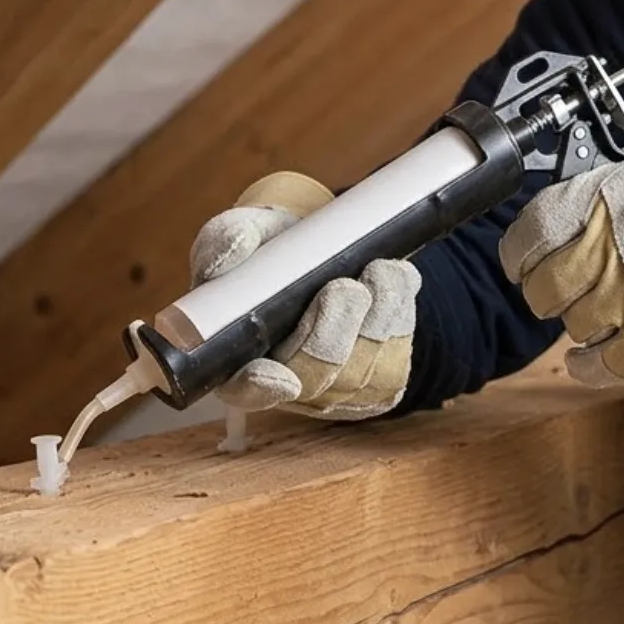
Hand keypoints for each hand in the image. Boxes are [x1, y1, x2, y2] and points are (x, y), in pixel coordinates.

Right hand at [190, 171, 421, 418]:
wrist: (327, 248)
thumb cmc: (274, 248)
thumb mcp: (245, 233)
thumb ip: (223, 241)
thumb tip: (228, 255)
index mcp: (237, 356)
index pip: (243, 390)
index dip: (260, 387)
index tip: (280, 378)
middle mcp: (285, 383)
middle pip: (314, 380)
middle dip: (333, 334)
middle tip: (345, 288)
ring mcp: (334, 389)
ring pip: (362, 372)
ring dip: (377, 319)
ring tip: (379, 270)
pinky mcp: (377, 383)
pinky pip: (396, 362)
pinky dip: (400, 316)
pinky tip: (394, 282)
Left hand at [500, 138, 623, 384]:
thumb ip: (601, 185)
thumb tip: (567, 202)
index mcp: (598, 199)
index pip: (528, 236)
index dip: (518, 255)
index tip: (522, 263)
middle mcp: (604, 248)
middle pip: (543, 289)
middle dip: (545, 293)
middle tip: (557, 291)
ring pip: (573, 325)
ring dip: (578, 322)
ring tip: (596, 311)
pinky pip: (603, 364)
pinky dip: (588, 367)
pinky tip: (584, 361)